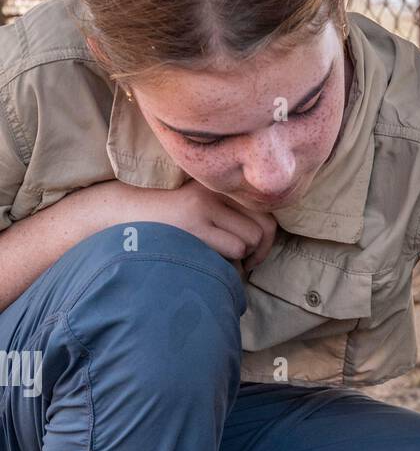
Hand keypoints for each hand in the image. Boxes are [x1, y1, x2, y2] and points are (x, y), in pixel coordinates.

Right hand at [103, 178, 277, 270]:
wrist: (122, 214)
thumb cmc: (165, 221)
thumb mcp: (199, 208)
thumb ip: (228, 216)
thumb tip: (265, 240)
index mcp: (219, 185)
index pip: (265, 211)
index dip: (266, 238)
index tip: (253, 253)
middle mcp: (215, 190)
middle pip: (265, 227)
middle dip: (260, 252)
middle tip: (246, 264)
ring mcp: (205, 206)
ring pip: (250, 241)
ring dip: (241, 260)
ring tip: (221, 263)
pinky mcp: (195, 225)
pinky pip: (235, 251)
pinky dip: (229, 266)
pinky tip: (210, 264)